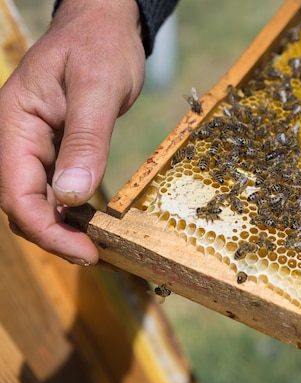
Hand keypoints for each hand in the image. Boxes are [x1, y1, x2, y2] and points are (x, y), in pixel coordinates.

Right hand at [0, 0, 145, 264]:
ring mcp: (33, 145)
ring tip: (97, 248)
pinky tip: (93, 224)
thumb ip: (85, 140)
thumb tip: (71, 197)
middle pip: (22, 204)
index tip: (84, 251)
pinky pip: (54, 188)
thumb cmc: (100, 46)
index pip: (15, 193)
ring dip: (62, 228)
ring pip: (37, 200)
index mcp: (13, 124)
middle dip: (54, 236)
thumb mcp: (97, 88)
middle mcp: (16, 139)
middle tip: (95, 256)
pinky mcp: (54, 148)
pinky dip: (71, 211)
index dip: (46, 230)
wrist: (105, 26)